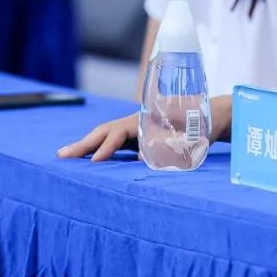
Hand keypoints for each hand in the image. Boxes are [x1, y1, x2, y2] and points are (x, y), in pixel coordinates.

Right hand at [58, 96, 231, 163]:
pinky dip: (101, 147)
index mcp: (147, 118)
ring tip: (67, 155)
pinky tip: (91, 158)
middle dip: (84, 144)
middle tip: (61, 155)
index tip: (94, 162)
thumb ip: (164, 147)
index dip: (106, 148)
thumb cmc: (202, 126)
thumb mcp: (185, 138)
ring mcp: (139, 126)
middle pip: (106, 130)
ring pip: (109, 134)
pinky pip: (117, 140)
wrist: (215, 114)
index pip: (119, 133)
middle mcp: (138, 120)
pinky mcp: (142, 134)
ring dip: (89, 145)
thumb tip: (142, 159)